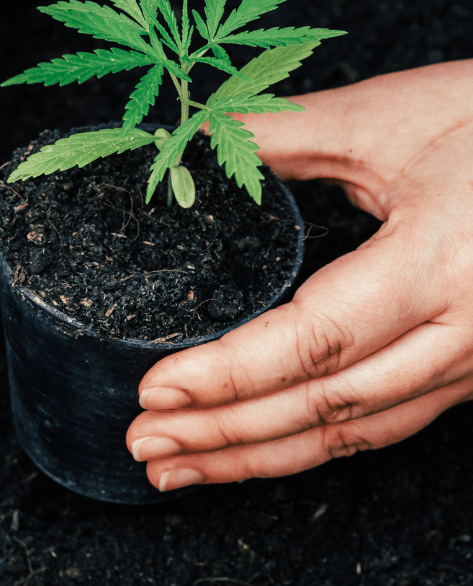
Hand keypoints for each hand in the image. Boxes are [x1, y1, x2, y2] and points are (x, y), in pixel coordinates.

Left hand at [127, 60, 472, 490]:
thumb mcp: (395, 114)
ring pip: (357, 431)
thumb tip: (192, 138)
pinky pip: (388, 422)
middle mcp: (464, 333)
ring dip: (262, 457)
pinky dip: (316, 442)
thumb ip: (286, 132)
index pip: (312, 343)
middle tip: (144, 448)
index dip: (228, 375)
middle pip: (327, 406)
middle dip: (225, 437)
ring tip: (181, 471)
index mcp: (438, 265)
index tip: (155, 392)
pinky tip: (263, 448)